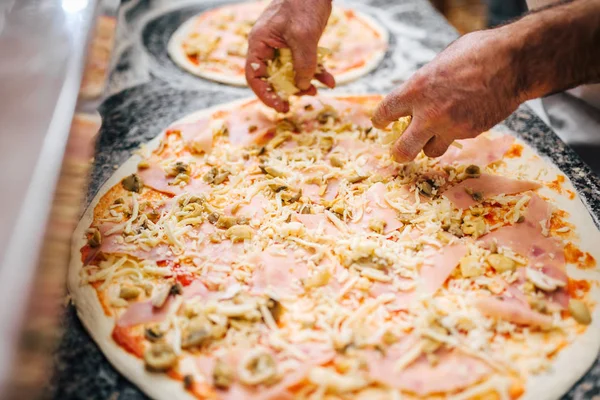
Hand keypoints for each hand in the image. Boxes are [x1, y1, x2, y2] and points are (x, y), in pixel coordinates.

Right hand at [246, 0, 335, 112]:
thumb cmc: (303, 4)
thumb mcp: (303, 36)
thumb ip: (303, 64)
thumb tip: (301, 86)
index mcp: (260, 43)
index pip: (254, 76)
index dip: (265, 94)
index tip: (280, 106)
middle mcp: (268, 47)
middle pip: (272, 77)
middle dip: (287, 90)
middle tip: (300, 100)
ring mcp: (283, 46)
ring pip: (290, 73)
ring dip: (304, 84)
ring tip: (317, 91)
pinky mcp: (299, 44)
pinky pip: (304, 64)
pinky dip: (316, 73)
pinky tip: (330, 80)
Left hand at [371, 29, 524, 162]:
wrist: (513, 62)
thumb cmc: (476, 54)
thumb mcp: (438, 63)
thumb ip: (422, 85)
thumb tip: (414, 98)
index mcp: (415, 90)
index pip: (384, 113)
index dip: (381, 120)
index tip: (382, 123)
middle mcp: (429, 113)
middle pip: (402, 150)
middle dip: (399, 152)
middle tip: (400, 149)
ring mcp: (450, 127)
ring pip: (430, 151)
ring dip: (430, 143)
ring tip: (436, 130)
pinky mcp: (469, 133)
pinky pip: (453, 141)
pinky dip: (454, 133)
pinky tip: (463, 116)